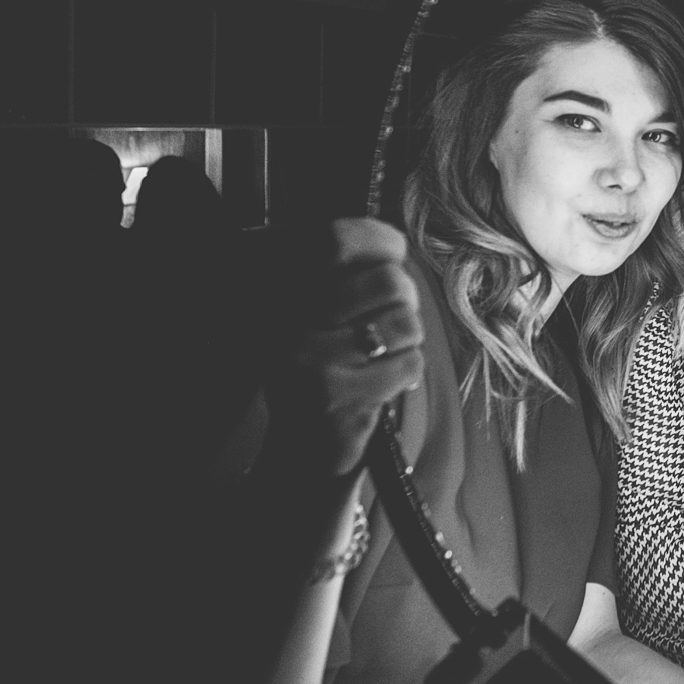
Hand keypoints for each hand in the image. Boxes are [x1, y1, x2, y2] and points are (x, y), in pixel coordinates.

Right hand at [276, 219, 424, 474]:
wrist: (303, 445)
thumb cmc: (322, 364)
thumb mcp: (317, 306)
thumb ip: (349, 268)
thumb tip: (395, 243)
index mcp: (275, 286)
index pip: (336, 238)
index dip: (379, 245)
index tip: (390, 258)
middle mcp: (282, 316)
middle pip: (389, 281)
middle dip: (404, 302)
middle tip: (388, 322)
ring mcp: (305, 357)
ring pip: (405, 323)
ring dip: (406, 341)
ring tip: (380, 355)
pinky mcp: (331, 394)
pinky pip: (407, 364)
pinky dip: (405, 374)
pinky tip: (380, 383)